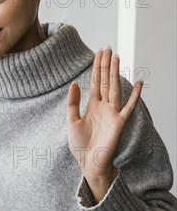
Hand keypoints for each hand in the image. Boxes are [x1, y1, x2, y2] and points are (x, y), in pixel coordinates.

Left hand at [67, 47, 142, 201]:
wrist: (88, 162)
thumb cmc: (80, 145)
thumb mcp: (71, 121)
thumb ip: (73, 102)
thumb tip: (74, 83)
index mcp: (92, 105)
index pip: (96, 81)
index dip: (97, 67)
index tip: (99, 52)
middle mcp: (104, 106)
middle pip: (106, 81)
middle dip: (106, 65)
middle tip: (107, 48)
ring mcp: (112, 113)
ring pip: (115, 88)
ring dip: (116, 73)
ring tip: (116, 58)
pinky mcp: (119, 122)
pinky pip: (129, 106)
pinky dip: (134, 95)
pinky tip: (138, 83)